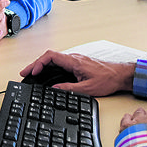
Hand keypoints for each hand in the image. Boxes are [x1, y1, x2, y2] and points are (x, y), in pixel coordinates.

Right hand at [20, 50, 135, 96]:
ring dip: (42, 65)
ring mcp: (76, 60)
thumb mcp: (87, 89)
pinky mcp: (78, 64)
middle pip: (49, 57)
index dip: (39, 63)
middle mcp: (74, 58)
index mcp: (74, 61)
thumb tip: (54, 90)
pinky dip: (50, 67)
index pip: (51, 56)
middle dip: (35, 64)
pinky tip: (47, 74)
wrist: (121, 75)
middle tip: (25, 73)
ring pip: (54, 60)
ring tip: (32, 74)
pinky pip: (60, 63)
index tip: (32, 71)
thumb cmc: (108, 79)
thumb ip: (69, 89)